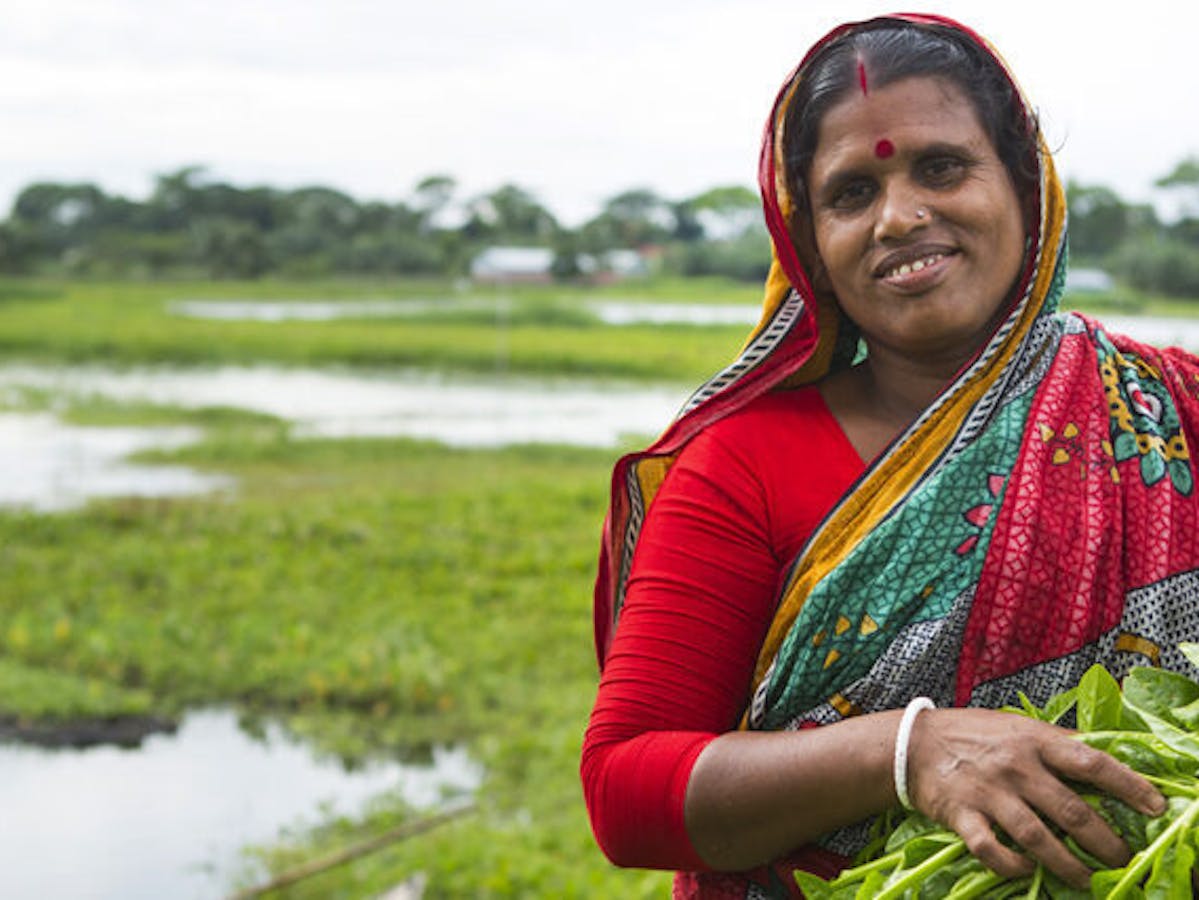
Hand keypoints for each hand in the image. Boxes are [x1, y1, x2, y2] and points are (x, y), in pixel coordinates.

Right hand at [905, 708, 1165, 887]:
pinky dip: (1012, 864)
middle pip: (1070, 810)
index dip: (1127, 784)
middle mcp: (1014, 766)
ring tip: (1086, 880)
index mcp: (1033, 741)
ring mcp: (987, 792)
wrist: (912, 743)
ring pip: (1036, 836)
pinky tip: (1027, 870)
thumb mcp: (1017, 727)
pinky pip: (990, 848)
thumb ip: (1055, 742)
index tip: (1155, 806)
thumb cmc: (972, 734)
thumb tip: (1102, 753)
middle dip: (1104, 842)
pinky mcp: (961, 814)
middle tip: (1122, 860)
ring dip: (1067, 864)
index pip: (1090, 762)